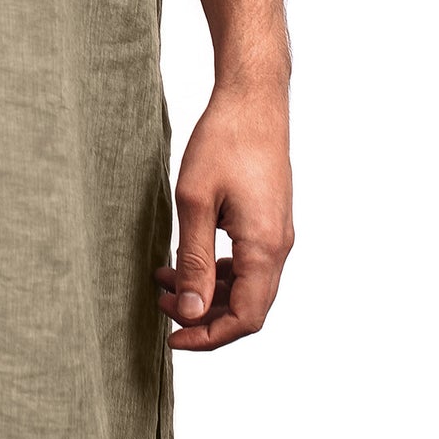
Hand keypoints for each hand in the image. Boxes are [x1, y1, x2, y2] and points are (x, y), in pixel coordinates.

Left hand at [154, 86, 293, 350]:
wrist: (253, 100)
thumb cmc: (223, 141)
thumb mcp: (195, 202)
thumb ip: (194, 261)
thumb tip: (190, 310)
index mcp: (265, 247)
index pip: (246, 318)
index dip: (209, 336)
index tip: (172, 338)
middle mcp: (278, 247)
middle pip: (248, 308)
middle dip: (203, 315)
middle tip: (160, 303)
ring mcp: (276, 234)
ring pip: (247, 287)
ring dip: (207, 292)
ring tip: (163, 281)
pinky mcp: (268, 221)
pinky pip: (248, 264)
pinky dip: (217, 271)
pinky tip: (185, 259)